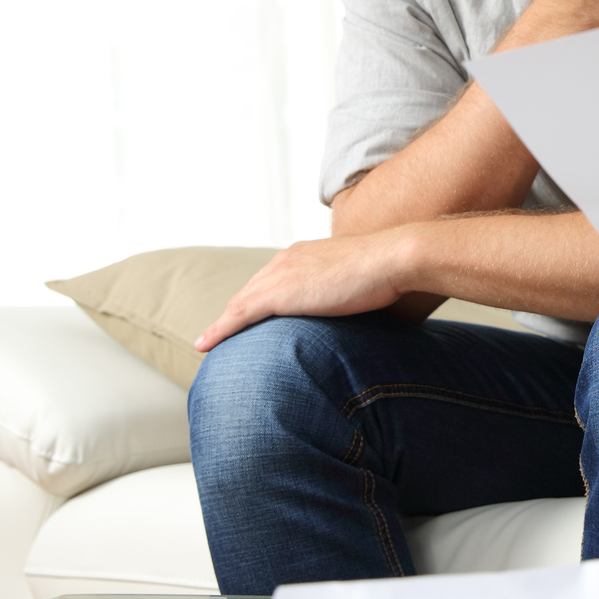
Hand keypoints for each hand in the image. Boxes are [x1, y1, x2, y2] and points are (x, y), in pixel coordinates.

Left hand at [194, 232, 414, 352]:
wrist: (392, 259)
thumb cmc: (389, 270)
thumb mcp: (361, 279)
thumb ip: (347, 290)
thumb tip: (356, 307)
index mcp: (303, 254)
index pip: (270, 279)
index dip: (254, 300)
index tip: (248, 316)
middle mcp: (286, 260)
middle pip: (249, 291)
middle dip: (233, 312)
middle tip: (220, 334)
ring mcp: (281, 275)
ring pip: (239, 304)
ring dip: (222, 324)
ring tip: (208, 343)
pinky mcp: (280, 293)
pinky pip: (239, 315)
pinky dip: (220, 330)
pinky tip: (205, 344)